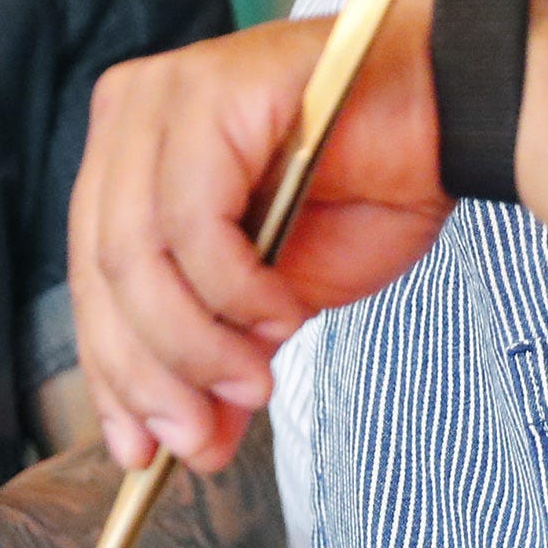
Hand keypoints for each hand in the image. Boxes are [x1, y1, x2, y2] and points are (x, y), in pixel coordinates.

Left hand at [69, 0, 451, 468]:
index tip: (142, 453)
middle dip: (148, 374)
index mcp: (128, 157)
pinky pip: (195, 222)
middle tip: (197, 441)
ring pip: (136, 254)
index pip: (91, 280)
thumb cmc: (371, 187)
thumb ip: (220, 355)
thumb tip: (187, 442)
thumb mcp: (278, 298)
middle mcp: (130, 115)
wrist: (456, 118)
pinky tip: (281, 318)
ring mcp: (167, 96)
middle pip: (102, 271)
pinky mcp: (213, 94)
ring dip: (193, 342)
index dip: (113, 376)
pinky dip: (235, 290)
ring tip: (252, 384)